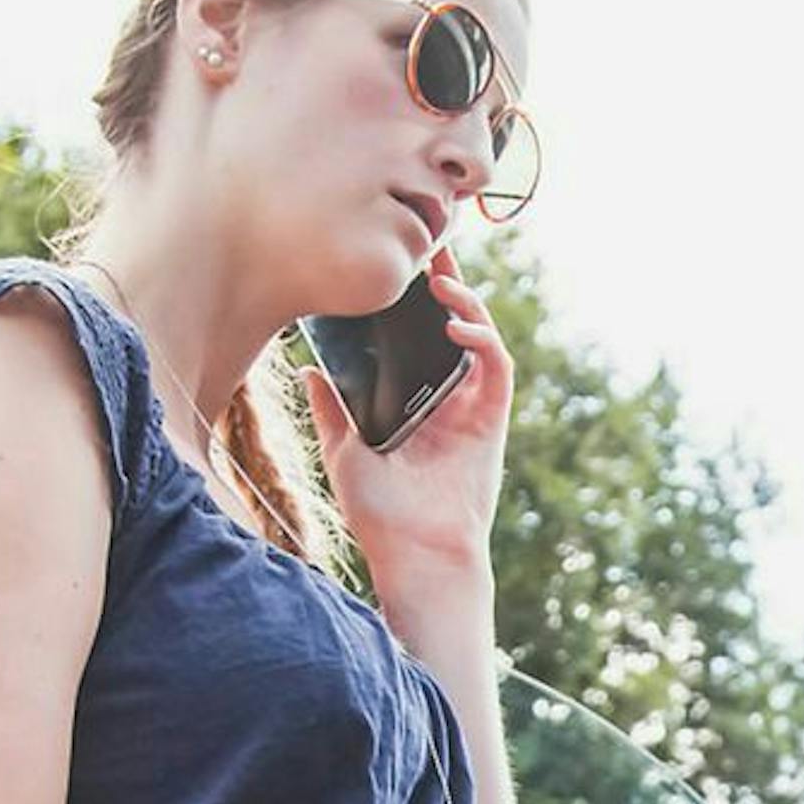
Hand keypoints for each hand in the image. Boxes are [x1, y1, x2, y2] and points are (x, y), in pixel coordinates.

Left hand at [303, 244, 512, 627]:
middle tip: (431, 246)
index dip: (417, 300)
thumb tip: (306, 371)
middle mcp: (450, 400)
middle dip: (449, 284)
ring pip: (481, 338)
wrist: (415, 557)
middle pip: (455, 328)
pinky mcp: (492, 420)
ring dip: (466, 304)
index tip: (401, 266)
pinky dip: (481, 339)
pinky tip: (455, 324)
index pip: (421, 338)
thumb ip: (331, 411)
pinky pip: (497, 367)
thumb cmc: (382, 517)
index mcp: (418, 403)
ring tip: (440, 280)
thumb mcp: (343, 452)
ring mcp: (474, 409)